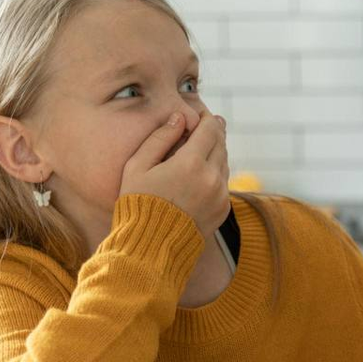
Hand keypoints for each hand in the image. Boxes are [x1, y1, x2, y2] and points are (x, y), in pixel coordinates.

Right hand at [119, 110, 230, 237]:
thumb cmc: (137, 204)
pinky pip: (224, 182)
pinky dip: (216, 172)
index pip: (210, 129)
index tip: (200, 113)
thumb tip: (179, 118)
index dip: (206, 118)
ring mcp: (221, 195)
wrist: (150, 248)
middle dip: (214, 132)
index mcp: (191, 164)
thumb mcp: (137, 167)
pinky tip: (202, 171)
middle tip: (206, 123)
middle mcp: (212, 178)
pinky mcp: (223, 209)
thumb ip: (160, 138)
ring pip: (224, 162)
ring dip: (216, 151)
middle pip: (221, 143)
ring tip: (203, 146)